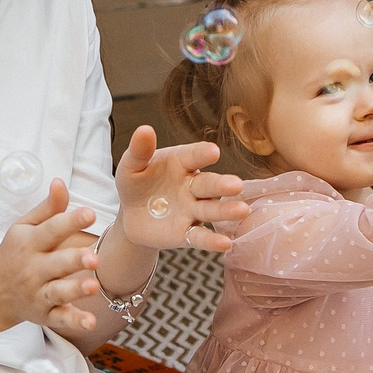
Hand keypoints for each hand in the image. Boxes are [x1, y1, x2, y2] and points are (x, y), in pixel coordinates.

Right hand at [0, 180, 103, 333]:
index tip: (90, 213)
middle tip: (94, 257)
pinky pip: (60, 319)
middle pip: (56, 264)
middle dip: (74, 260)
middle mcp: (33, 269)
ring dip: (75, 290)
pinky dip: (74, 322)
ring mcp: (38, 293)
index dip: (70, 221)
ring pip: (58, 292)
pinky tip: (90, 322)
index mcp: (30, 243)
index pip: (51, 230)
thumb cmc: (15, 252)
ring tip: (93, 285)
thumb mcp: (24, 227)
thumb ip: (47, 208)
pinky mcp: (44, 314)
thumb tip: (60, 181)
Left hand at [114, 126, 247, 252]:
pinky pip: (200, 237)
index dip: (203, 154)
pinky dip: (212, 241)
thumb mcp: (131, 166)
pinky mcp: (186, 233)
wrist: (131, 215)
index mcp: (181, 163)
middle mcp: (192, 186)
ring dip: (225, 211)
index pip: (194, 156)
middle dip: (222, 184)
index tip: (213, 152)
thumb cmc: (136, 183)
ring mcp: (191, 210)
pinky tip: (225, 243)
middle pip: (209, 184)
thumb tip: (144, 129)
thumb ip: (139, 151)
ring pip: (211, 210)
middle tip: (236, 185)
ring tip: (242, 211)